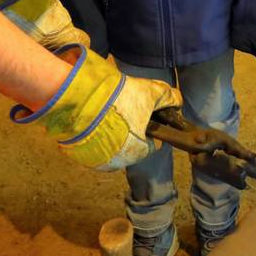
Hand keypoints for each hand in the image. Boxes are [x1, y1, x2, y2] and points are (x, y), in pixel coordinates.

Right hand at [11, 45, 181, 170]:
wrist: (79, 98)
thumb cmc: (120, 98)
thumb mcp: (150, 92)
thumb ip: (168, 97)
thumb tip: (177, 102)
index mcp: (137, 152)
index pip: (150, 144)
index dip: (149, 127)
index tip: (140, 113)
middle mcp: (117, 163)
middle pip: (130, 146)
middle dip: (129, 130)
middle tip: (122, 109)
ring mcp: (95, 161)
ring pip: (110, 147)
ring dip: (110, 133)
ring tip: (106, 112)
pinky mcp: (77, 155)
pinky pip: (91, 146)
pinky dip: (93, 135)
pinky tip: (92, 118)